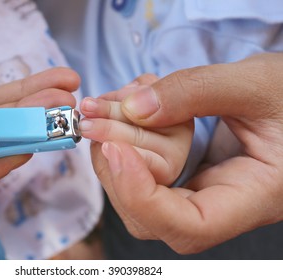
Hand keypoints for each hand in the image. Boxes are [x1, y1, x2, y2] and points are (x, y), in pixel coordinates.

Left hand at [92, 53, 282, 253]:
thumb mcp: (255, 84)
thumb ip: (195, 92)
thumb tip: (134, 108)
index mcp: (254, 196)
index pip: (189, 227)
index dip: (142, 196)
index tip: (115, 148)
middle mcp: (220, 204)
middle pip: (149, 213)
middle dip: (115, 164)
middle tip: (97, 115)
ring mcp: (199, 190)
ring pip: (139, 191)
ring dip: (114, 145)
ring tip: (115, 101)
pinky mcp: (184, 173)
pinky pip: (142, 168)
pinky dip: (125, 138)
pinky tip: (128, 105)